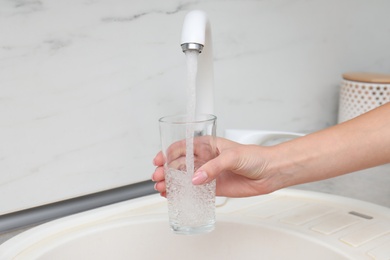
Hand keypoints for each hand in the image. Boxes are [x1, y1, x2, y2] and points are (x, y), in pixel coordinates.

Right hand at [152, 137, 280, 196]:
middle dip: (166, 169)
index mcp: (208, 145)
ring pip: (184, 177)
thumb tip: (196, 178)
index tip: (159, 160)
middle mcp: (206, 159)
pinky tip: (173, 195)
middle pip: (180, 163)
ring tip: (162, 188)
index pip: (183, 147)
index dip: (168, 153)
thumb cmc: (255, 157)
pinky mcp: (214, 188)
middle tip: (158, 177)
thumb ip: (213, 167)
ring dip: (171, 182)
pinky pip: (194, 190)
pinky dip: (183, 193)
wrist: (270, 172)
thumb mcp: (232, 156)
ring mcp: (209, 173)